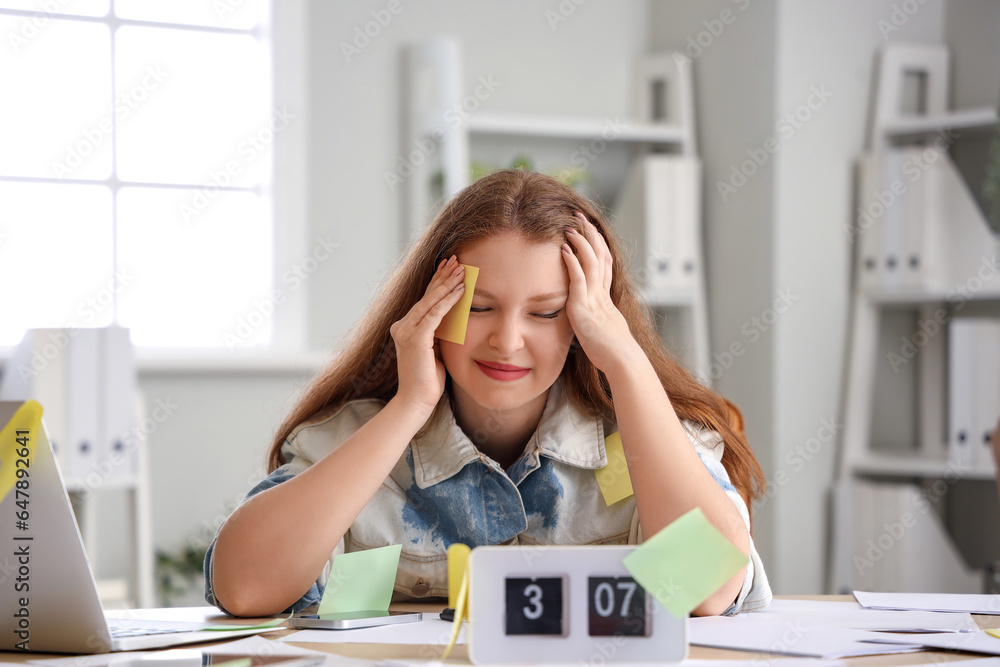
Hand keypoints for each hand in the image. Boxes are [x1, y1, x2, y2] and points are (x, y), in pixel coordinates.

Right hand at [389, 256, 465, 412]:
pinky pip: (435, 314)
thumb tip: (453, 317)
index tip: (450, 267)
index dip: (437, 282)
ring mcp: (405, 331)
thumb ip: (439, 332)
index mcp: (406, 328)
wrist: (416, 402)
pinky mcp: (414, 339)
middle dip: (442, 276)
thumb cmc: (428, 381)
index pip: (425, 300)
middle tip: (456, 259)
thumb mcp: (436, 349)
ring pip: (430, 301)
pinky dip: (449, 301)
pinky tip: (461, 290)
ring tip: (462, 269)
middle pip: (426, 295)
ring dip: (448, 284)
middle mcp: (402, 326)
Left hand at [561, 213, 637, 373]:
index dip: (597, 244)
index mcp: (607, 298)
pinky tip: (564, 250)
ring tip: (570, 227)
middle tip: (581, 217)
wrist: (622, 360)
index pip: (604, 263)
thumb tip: (593, 322)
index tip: (590, 229)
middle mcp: (602, 294)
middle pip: (599, 255)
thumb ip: (597, 321)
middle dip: (590, 234)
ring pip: (590, 263)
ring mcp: (594, 299)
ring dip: (580, 243)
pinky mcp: (584, 308)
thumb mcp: (605, 331)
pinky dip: (571, 263)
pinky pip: (578, 280)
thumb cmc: (614, 353)